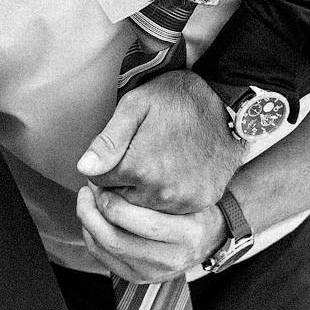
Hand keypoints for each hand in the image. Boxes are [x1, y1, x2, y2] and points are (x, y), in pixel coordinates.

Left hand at [77, 70, 241, 212]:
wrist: (226, 101)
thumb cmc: (177, 98)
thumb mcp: (135, 105)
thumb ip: (107, 141)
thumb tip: (84, 169)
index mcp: (139, 168)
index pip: (99, 183)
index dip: (102, 168)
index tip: (114, 154)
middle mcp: (161, 192)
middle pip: (120, 202)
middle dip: (120, 184)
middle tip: (135, 157)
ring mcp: (184, 200)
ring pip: (145, 210)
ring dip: (143, 194)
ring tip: (156, 164)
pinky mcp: (201, 202)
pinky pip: (172, 211)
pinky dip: (168, 197)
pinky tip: (175, 173)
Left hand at [77, 185, 226, 282]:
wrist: (210, 235)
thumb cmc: (194, 203)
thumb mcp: (186, 187)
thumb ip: (155, 180)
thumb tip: (111, 168)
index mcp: (188, 233)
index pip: (142, 221)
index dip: (113, 200)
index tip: (103, 181)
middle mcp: (172, 258)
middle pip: (118, 240)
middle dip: (93, 212)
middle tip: (88, 190)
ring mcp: (155, 273)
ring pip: (108, 250)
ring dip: (89, 223)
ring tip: (86, 200)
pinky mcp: (140, 279)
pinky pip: (104, 260)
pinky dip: (91, 237)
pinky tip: (92, 218)